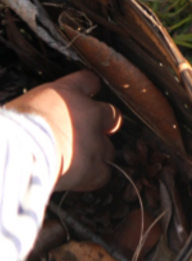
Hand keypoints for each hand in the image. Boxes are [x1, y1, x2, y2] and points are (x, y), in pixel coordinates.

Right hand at [7, 70, 121, 191]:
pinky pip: (104, 173)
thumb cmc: (8, 131)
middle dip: (103, 126)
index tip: (90, 93)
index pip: (88, 81)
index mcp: (64, 94)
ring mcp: (93, 140)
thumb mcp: (20, 110)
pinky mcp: (93, 166)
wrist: (11, 153)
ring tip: (75, 162)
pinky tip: (79, 178)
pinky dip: (94, 177)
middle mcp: (85, 113)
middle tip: (85, 135)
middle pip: (112, 116)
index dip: (90, 89)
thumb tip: (39, 121)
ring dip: (96, 155)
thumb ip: (41, 111)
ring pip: (108, 148)